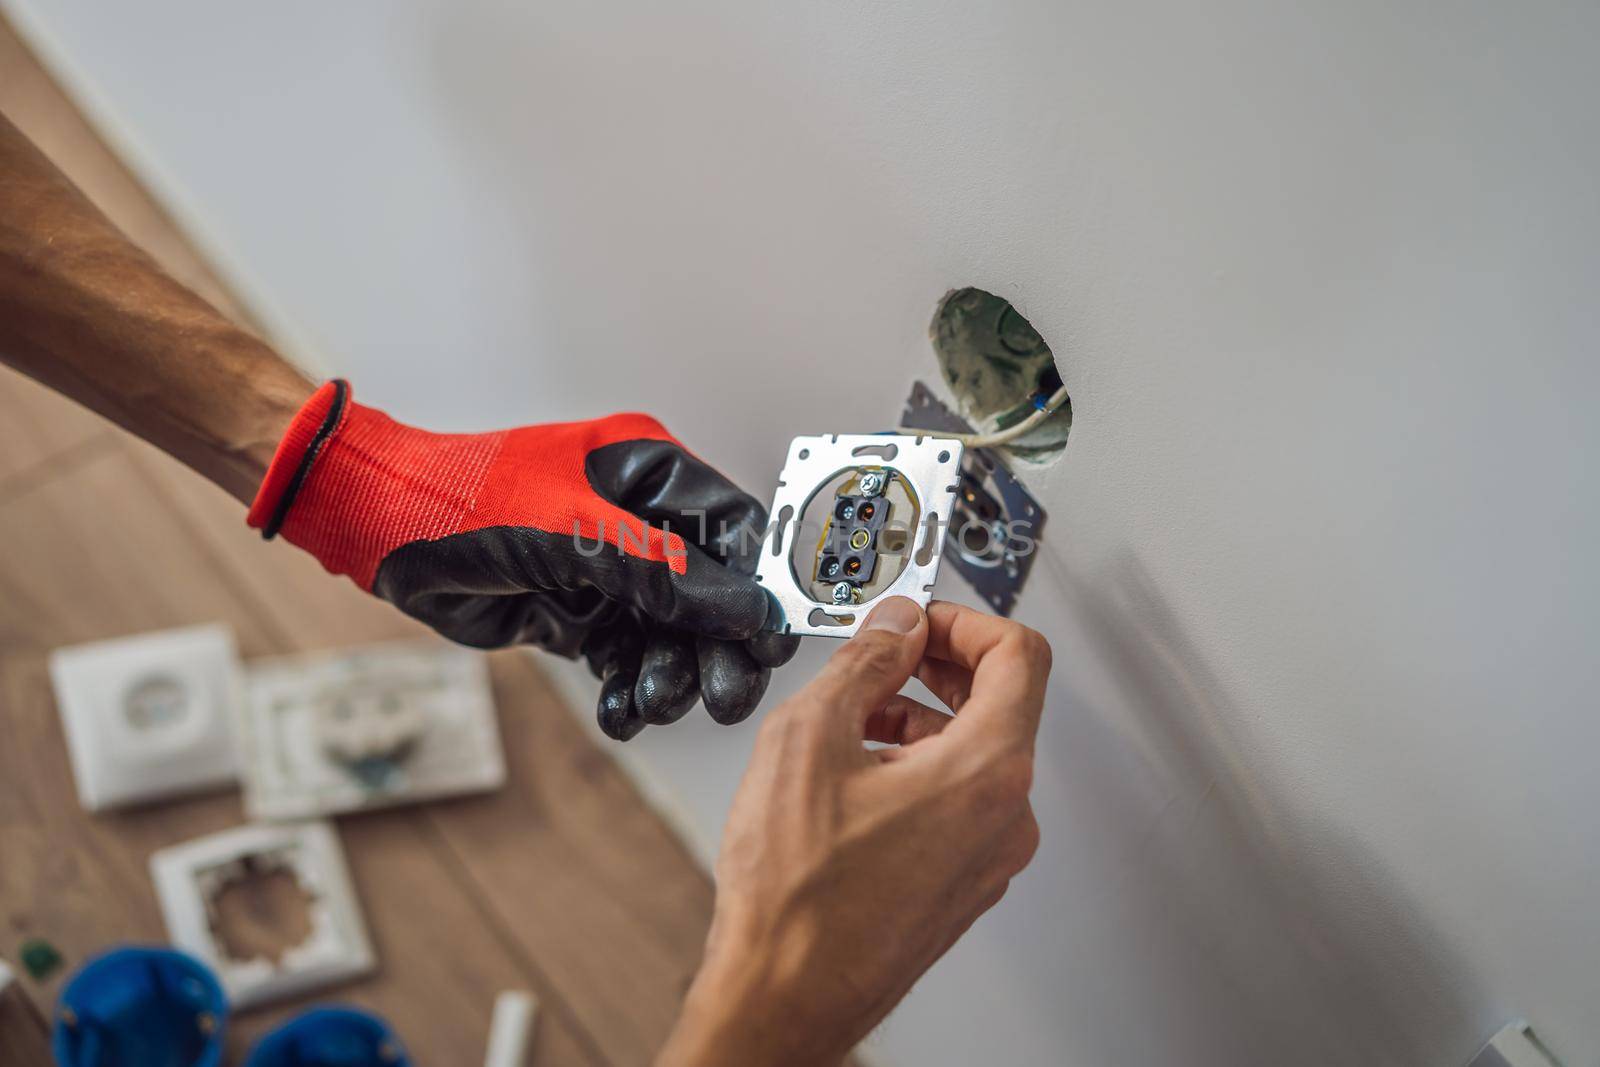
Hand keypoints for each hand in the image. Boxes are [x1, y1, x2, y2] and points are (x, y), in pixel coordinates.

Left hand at [247, 380, 798, 738]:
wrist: (377, 531)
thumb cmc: (463, 498)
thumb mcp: (575, 535)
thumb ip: (664, 576)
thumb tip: (748, 609)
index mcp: (648, 472)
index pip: (734, 529)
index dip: (760, 584)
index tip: (774, 638)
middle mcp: (637, 520)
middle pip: (709, 592)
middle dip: (715, 646)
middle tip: (726, 695)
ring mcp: (608, 569)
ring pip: (668, 634)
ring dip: (669, 674)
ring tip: (655, 703)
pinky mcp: (577, 612)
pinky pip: (622, 657)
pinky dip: (627, 687)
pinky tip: (623, 712)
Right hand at [658, 597, 1051, 1065]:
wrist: (782, 995)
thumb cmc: (795, 894)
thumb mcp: (811, 738)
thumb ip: (865, 661)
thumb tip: (895, 624)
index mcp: (989, 771)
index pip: (1019, 655)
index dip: (965, 620)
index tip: (918, 619)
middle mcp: (1006, 816)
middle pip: (1000, 703)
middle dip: (936, 667)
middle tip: (880, 656)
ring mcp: (988, 857)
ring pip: (971, 755)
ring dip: (917, 720)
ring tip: (848, 725)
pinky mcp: (961, 885)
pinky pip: (956, 802)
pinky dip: (915, 771)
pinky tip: (852, 780)